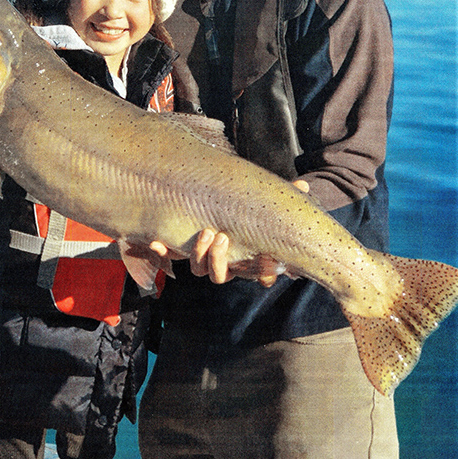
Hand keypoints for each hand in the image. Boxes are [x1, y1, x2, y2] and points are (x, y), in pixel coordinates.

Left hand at [148, 179, 310, 286]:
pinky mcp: (186, 249)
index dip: (258, 270)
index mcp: (249, 257)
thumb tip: (303, 184)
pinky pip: (173, 257)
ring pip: (198, 269)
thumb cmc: (257, 212)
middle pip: (219, 274)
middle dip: (218, 259)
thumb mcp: (273, 203)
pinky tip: (155, 242)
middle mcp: (227, 263)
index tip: (262, 259)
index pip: (253, 273)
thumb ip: (289, 195)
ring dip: (198, 254)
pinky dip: (164, 252)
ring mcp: (205, 258)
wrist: (235, 214)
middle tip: (219, 235)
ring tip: (204, 232)